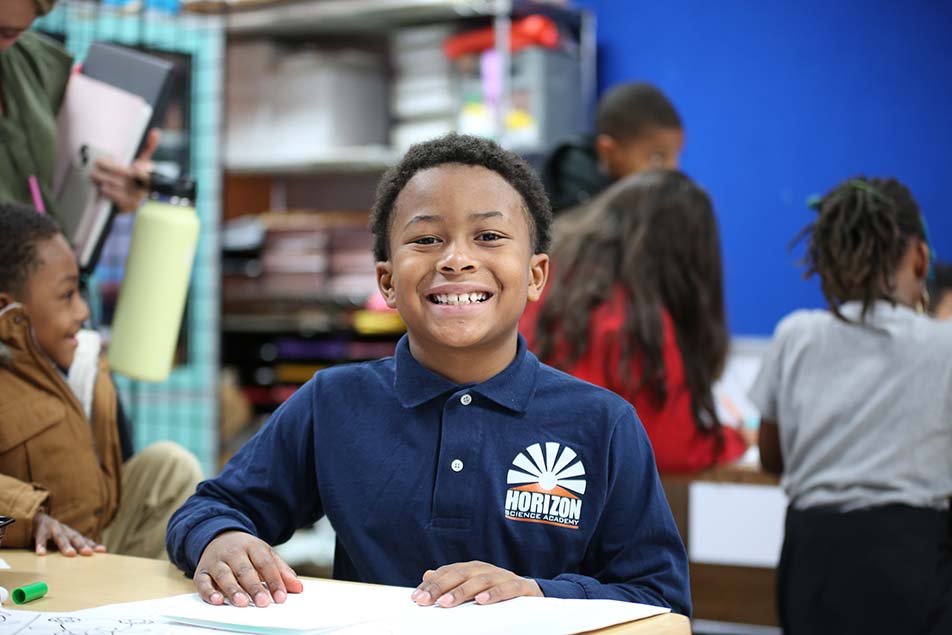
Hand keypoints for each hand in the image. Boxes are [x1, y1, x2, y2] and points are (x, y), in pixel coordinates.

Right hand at [33, 512, 105, 556]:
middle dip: (82, 545)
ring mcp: (53, 528)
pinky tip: (41, 554)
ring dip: (66, 545)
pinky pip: (40, 538)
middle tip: (89, 553)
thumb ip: (73, 546)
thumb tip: (87, 557)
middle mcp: (64, 530)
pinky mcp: (40, 529)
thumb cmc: (53, 532)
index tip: (103, 551)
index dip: (93, 545)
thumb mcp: (64, 538)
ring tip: (71, 554)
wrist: (35, 517)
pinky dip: (41, 545)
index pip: (84, 540)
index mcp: (71, 533)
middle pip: (75, 538)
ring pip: (60, 537)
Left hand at [90, 128, 160, 212]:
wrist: (131, 199)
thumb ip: (148, 148)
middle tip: (98, 163)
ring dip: (105, 180)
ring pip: (120, 187)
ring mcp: (137, 198)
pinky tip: (102, 188)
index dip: (143, 169)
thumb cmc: (135, 177)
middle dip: (112, 169)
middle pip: (128, 177)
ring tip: (93, 174)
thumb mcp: (143, 162)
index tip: (136, 165)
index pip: (147, 171)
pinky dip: (110, 193)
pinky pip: (118, 199)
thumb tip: (156, 132)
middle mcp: (144, 188)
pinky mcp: (129, 207)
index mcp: (149, 175)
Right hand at [193, 531, 302, 607]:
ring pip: (224, 575)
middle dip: (254, 587)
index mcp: (253, 546)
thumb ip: (282, 571)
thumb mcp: (265, 555)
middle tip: (263, 602)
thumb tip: (298, 587)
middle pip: (245, 570)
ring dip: (232, 589)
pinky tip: (217, 601)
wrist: (218, 536)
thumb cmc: (246, 552)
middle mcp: (233, 552)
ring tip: (242, 602)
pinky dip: (208, 592)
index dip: (274, 581)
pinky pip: (203, 581)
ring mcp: (216, 561)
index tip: (281, 597)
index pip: (265, 563)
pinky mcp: (201, 571)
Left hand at [410, 561, 541, 607]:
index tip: (416, 598)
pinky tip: (482, 601)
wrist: (535, 594)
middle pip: (460, 574)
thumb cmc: (498, 592)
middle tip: (425, 600)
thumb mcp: (474, 587)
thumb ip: (452, 581)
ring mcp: (503, 577)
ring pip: (480, 580)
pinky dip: (495, 594)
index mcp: (473, 569)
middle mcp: (486, 569)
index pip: (448, 572)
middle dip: (440, 587)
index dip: (432, 584)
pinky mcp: (521, 587)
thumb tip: (427, 574)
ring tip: (447, 602)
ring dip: (462, 591)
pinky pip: (508, 589)